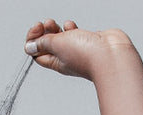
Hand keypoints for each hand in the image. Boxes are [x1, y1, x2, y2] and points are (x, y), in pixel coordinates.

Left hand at [24, 20, 139, 81]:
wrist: (112, 54)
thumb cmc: (88, 55)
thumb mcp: (58, 45)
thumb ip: (43, 43)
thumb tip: (30, 47)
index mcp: (56, 62)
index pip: (37, 53)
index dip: (33, 40)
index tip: (36, 29)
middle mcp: (66, 58)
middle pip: (49, 45)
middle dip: (44, 32)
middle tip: (47, 24)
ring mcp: (78, 50)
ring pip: (61, 38)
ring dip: (56, 29)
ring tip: (57, 24)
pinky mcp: (89, 42)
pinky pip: (75, 35)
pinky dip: (70, 28)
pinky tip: (71, 26)